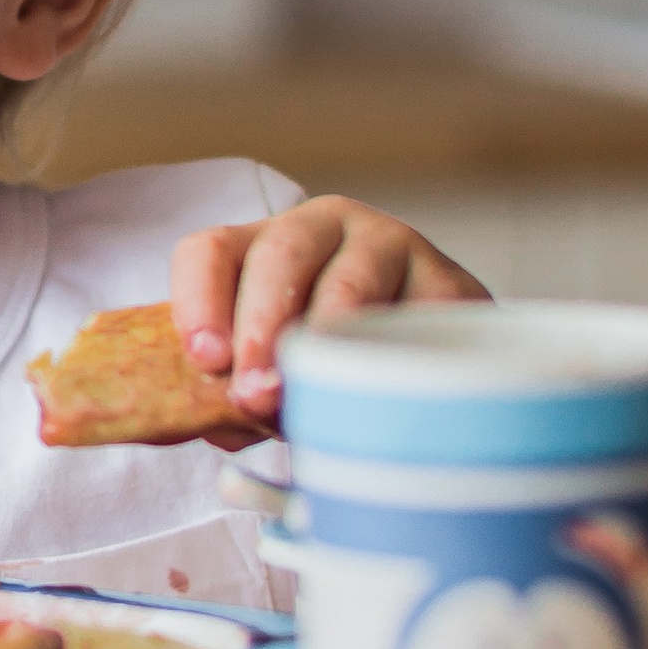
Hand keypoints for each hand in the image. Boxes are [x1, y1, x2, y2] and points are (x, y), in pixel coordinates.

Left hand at [170, 198, 487, 426]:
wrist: (434, 356)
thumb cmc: (332, 362)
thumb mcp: (275, 369)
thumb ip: (237, 393)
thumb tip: (217, 422)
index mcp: (265, 243)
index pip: (211, 252)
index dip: (198, 302)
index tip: (206, 360)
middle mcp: (326, 226)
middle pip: (278, 257)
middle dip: (259, 328)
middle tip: (254, 393)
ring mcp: (392, 245)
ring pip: (348, 284)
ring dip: (321, 344)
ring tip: (308, 396)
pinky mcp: (448, 281)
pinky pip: (414, 317)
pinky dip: (389, 360)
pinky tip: (376, 394)